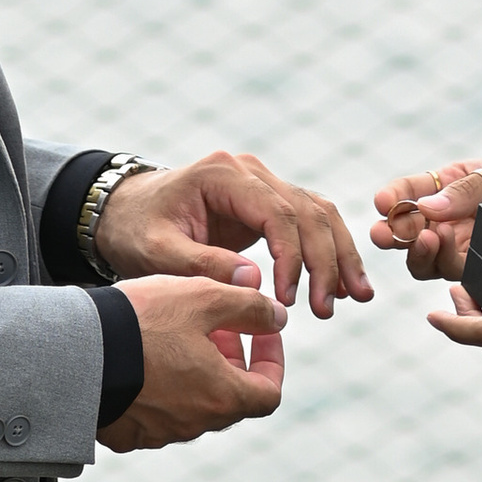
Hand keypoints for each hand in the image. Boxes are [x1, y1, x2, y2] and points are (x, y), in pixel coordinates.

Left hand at [95, 150, 372, 318]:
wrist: (125, 211)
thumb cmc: (136, 230)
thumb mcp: (157, 252)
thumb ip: (201, 264)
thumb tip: (255, 282)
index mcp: (223, 174)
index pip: (276, 211)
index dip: (291, 257)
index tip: (289, 301)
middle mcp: (249, 172)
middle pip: (307, 209)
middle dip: (325, 260)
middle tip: (328, 309)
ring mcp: (261, 183)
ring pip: (318, 212)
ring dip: (339, 254)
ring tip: (355, 297)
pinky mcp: (266, 203)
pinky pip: (308, 221)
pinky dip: (328, 250)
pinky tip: (342, 284)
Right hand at [100, 260, 288, 450]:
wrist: (77, 352)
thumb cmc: (144, 322)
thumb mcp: (205, 297)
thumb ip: (249, 307)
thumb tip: (276, 318)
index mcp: (221, 397)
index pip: (269, 392)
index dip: (272, 359)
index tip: (260, 330)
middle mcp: (195, 423)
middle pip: (230, 395)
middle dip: (231, 357)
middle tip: (215, 322)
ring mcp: (160, 432)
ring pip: (195, 402)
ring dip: (198, 370)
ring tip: (177, 331)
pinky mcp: (129, 432)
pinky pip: (158, 411)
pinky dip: (164, 386)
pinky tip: (146, 354)